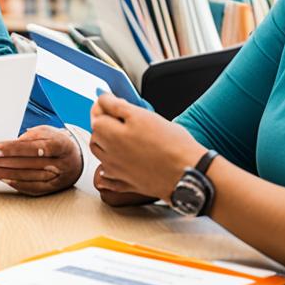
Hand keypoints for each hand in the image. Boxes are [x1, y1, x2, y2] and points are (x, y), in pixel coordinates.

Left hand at [0, 125, 83, 194]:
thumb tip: (6, 146)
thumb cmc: (55, 142)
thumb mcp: (46, 132)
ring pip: (26, 176)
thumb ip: (28, 138)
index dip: (11, 149)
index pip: (32, 148)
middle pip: (26, 163)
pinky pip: (31, 187)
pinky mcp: (52, 188)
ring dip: (2, 173)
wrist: (76, 158)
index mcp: (60, 144)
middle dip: (0, 162)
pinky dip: (14, 183)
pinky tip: (0, 178)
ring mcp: (57, 178)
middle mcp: (60, 163)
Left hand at [89, 92, 205, 200]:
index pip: (97, 112)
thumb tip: (106, 101)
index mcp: (114, 132)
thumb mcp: (145, 116)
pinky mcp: (126, 183)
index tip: (108, 100)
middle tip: (114, 116)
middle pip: (95, 132)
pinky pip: (107, 177)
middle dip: (101, 122)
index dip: (103, 103)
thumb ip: (120, 107)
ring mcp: (117, 168)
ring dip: (101, 142)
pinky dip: (106, 169)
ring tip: (115, 137)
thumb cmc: (173, 144)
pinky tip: (111, 164)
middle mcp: (111, 151)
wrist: (189, 173)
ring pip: (98, 152)